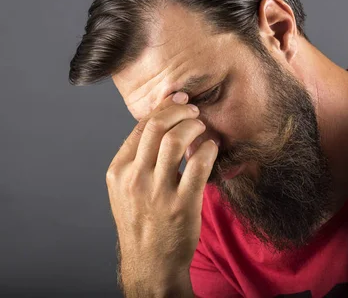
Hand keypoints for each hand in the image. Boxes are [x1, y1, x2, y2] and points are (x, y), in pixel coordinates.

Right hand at [105, 92, 216, 296]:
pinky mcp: (182, 205)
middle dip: (179, 111)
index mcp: (119, 171)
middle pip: (156, 127)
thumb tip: (160, 125)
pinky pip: (198, 166)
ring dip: (193, 126)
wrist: (150, 262)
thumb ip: (137, 160)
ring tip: (202, 128)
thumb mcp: (126, 189)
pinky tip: (211, 148)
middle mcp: (135, 179)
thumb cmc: (141, 221)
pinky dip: (208, 149)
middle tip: (193, 111)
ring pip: (175, 141)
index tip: (178, 101)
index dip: (163, 108)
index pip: (140, 127)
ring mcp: (157, 193)